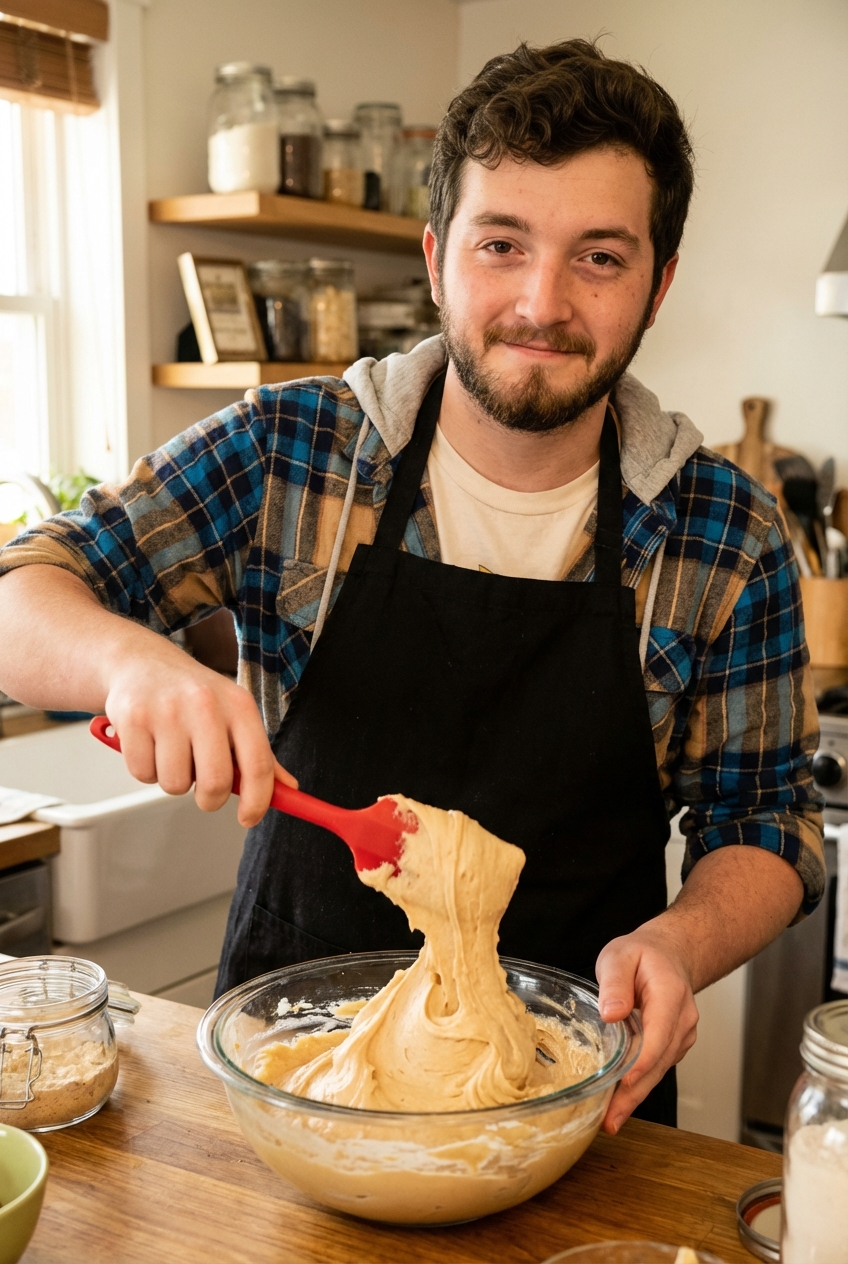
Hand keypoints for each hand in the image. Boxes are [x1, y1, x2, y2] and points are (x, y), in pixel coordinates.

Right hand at [104, 632, 295, 827]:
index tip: (249, 818)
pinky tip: (149, 744)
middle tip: (202, 787)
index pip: (258, 764)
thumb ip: (259, 753)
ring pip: (175, 784)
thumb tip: (289, 788)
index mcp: (238, 705)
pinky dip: (146, 770)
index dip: (258, 801)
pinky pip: (143, 774)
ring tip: (172, 752)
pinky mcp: (133, 719)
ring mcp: (167, 711)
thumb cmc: (193, 695)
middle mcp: (205, 705)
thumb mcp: (233, 712)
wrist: (142, 663)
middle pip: (216, 783)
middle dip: (210, 799)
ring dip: (174, 780)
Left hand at [595, 921, 698, 1133]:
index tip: (623, 1085)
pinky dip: (638, 1085)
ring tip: (609, 1119)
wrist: (669, 955)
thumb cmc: (643, 955)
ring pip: (657, 1071)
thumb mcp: (621, 956)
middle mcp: (682, 1021)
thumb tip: (611, 1012)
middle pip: (658, 1063)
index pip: (659, 1036)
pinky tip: (619, 1101)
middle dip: (634, 1094)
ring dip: (634, 1095)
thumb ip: (615, 982)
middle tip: (610, 1120)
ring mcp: (680, 1036)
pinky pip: (655, 1068)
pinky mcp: (672, 1046)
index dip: (641, 1064)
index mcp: (671, 996)